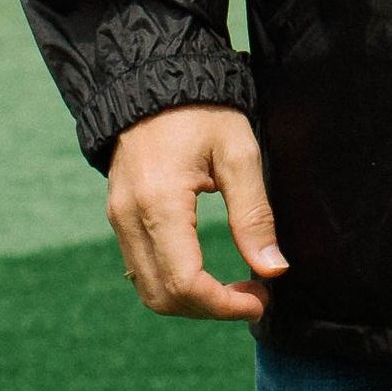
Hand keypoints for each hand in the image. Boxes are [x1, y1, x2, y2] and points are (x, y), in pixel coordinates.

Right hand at [103, 104, 281, 319]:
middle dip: (210, 308)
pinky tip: (207, 274)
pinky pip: (141, 270)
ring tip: (236, 288)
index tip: (262, 299)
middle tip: (255, 296)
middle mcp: (129, 219)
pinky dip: (173, 284)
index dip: (224, 304)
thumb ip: (254, 214)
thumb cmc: (204, 112)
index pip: (185, 282)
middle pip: (163, 297)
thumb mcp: (240, 153)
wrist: (154, 81)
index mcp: (159, 204)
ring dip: (192, 301)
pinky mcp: (119, 218)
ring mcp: (118, 220)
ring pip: (148, 290)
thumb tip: (274, 269)